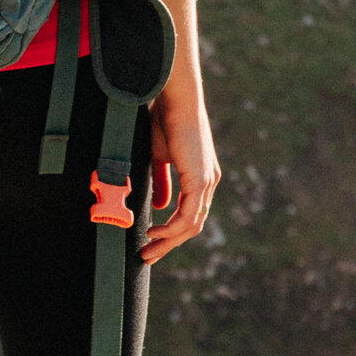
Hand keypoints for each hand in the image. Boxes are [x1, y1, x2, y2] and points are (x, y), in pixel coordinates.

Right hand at [143, 90, 217, 264]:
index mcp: (202, 177)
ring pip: (190, 226)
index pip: (191, 214)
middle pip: (192, 226)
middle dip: (169, 244)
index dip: (172, 232)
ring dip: (168, 242)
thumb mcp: (160, 158)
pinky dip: (170, 228)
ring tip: (147, 250)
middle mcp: (209, 182)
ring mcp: (207, 182)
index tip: (151, 242)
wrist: (175, 99)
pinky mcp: (199, 180)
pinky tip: (153, 232)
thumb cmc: (165, 121)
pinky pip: (186, 216)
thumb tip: (160, 207)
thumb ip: (162, 183)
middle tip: (148, 256)